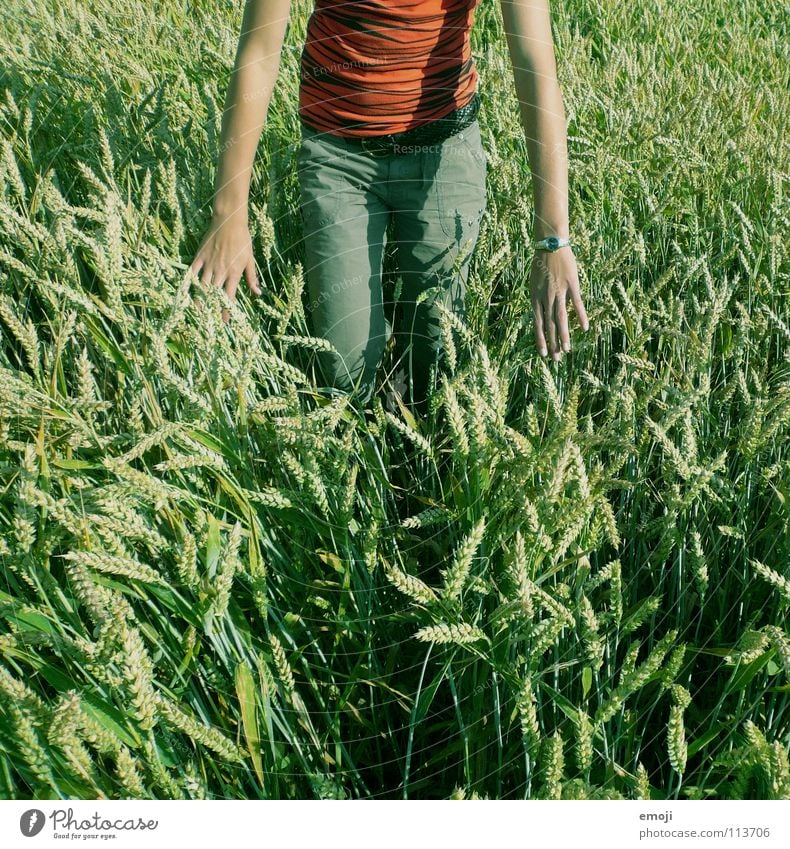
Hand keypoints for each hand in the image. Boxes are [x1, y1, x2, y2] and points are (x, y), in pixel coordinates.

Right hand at [189, 208, 260, 322]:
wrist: (229, 220)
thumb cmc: (243, 239)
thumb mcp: (250, 259)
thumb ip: (252, 277)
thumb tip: (258, 293)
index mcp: (234, 273)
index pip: (229, 297)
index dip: (226, 312)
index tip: (225, 322)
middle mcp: (220, 271)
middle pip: (214, 295)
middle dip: (212, 309)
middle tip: (210, 321)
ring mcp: (209, 263)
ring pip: (202, 286)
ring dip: (199, 300)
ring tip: (198, 311)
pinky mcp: (200, 255)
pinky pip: (192, 271)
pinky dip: (189, 281)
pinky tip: (186, 291)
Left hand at [529, 246, 588, 360]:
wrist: (550, 245)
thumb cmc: (540, 264)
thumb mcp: (533, 284)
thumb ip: (537, 300)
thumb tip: (540, 315)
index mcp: (535, 298)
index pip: (537, 324)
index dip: (540, 339)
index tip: (542, 354)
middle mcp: (546, 298)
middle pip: (549, 325)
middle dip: (552, 343)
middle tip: (556, 359)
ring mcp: (559, 292)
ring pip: (561, 318)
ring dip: (564, 335)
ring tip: (566, 349)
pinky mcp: (572, 285)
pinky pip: (577, 304)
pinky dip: (581, 316)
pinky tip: (584, 328)